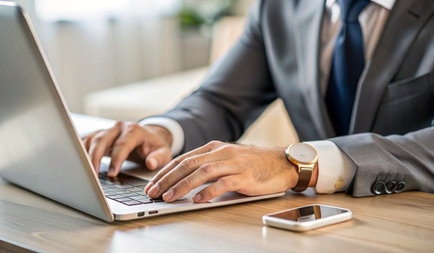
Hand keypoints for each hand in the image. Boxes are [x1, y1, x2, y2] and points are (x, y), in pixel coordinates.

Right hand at [82, 121, 172, 175]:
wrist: (150, 137)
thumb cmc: (155, 147)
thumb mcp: (163, 153)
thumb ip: (159, 158)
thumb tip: (151, 163)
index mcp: (134, 130)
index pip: (122, 144)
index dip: (117, 159)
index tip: (113, 174)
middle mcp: (119, 128)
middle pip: (102, 139)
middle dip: (95, 157)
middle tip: (92, 174)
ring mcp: (108, 130)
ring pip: (92, 139)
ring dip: (84, 155)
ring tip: (82, 172)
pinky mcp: (100, 135)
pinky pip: (87, 141)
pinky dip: (80, 151)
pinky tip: (76, 162)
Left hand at [144, 141, 302, 202]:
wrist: (281, 163)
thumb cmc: (253, 163)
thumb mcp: (227, 159)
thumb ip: (208, 166)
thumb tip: (184, 181)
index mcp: (214, 148)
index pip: (183, 159)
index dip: (165, 172)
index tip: (152, 184)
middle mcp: (221, 152)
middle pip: (188, 164)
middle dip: (167, 179)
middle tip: (153, 192)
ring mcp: (234, 163)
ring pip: (202, 172)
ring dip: (182, 185)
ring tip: (169, 197)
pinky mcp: (245, 175)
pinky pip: (224, 183)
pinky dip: (209, 191)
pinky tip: (197, 199)